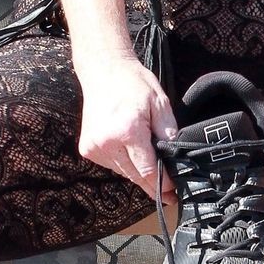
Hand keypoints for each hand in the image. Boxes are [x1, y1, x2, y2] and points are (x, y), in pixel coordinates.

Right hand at [75, 49, 178, 202]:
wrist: (103, 71)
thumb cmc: (133, 83)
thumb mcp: (160, 103)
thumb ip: (169, 133)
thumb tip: (175, 158)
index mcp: (128, 131)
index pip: (148, 170)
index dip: (162, 184)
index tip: (173, 193)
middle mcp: (107, 143)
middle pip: (135, 176)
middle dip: (152, 184)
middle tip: (168, 192)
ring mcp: (94, 148)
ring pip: (123, 172)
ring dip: (137, 172)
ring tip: (149, 162)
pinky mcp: (87, 149)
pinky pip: (112, 165)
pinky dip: (124, 162)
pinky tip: (129, 149)